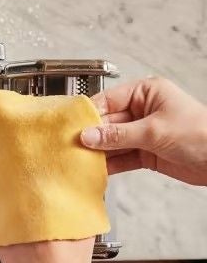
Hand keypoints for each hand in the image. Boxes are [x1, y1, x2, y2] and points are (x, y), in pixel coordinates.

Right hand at [80, 77, 206, 185]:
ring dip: (97, 152)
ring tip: (77, 159)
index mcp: (146, 93)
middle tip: (70, 145)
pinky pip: (120, 158)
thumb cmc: (201, 134)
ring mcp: (143, 133)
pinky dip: (109, 165)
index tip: (69, 125)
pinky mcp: (145, 153)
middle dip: (90, 136)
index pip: (108, 100)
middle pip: (107, 123)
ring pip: (111, 142)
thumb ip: (117, 135)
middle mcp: (142, 111)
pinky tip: (95, 169)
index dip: (89, 114)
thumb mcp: (154, 131)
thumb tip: (88, 136)